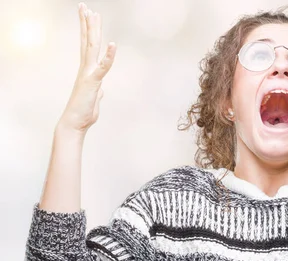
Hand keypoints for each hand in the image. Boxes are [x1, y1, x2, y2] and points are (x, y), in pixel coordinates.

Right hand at [57, 3, 116, 134]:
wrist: (75, 123)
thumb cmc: (84, 112)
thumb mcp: (94, 97)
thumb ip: (97, 89)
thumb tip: (100, 88)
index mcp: (87, 70)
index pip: (86, 45)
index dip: (87, 30)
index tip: (86, 16)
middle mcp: (85, 68)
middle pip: (87, 41)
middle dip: (87, 23)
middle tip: (85, 7)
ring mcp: (88, 73)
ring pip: (92, 47)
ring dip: (93, 30)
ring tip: (93, 14)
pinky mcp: (93, 82)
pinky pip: (103, 67)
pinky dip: (109, 56)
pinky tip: (113, 44)